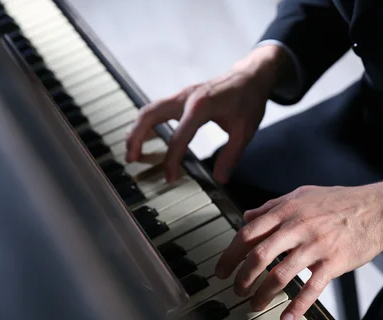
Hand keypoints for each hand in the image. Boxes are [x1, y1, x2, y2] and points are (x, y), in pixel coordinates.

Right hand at [125, 45, 292, 182]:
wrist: (250, 78)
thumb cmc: (248, 100)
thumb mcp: (245, 131)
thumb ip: (231, 155)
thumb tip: (221, 178)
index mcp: (201, 106)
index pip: (179, 137)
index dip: (171, 160)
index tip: (170, 177)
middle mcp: (186, 97)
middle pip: (150, 115)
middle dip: (137, 137)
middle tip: (132, 159)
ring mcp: (182, 95)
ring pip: (149, 110)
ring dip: (136, 129)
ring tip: (132, 151)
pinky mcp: (181, 97)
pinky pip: (157, 109)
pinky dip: (146, 123)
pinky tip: (145, 137)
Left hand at [215, 174, 382, 319]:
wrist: (379, 207)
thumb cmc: (343, 200)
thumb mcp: (304, 194)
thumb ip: (273, 205)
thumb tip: (248, 216)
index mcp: (288, 210)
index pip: (249, 233)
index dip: (230, 253)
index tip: (222, 268)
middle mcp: (298, 227)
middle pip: (258, 255)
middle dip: (242, 277)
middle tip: (235, 290)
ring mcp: (316, 245)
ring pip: (280, 274)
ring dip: (262, 293)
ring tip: (254, 304)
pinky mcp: (334, 262)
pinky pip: (312, 288)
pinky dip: (297, 306)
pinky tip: (287, 318)